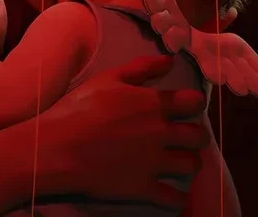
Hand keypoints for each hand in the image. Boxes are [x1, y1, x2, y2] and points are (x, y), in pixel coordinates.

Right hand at [37, 55, 208, 209]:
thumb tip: (169, 60)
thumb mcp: (107, 79)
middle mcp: (161, 133)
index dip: (193, 104)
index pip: (194, 102)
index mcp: (154, 104)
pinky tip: (170, 193)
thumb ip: (141, 68)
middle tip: (183, 137)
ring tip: (177, 163)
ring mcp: (154, 162)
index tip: (186, 108)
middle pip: (199, 135)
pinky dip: (177, 197)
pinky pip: (174, 198)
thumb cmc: (79, 109)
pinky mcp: (144, 188)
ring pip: (192, 165)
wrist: (58, 147)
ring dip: (188, 163)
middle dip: (195, 135)